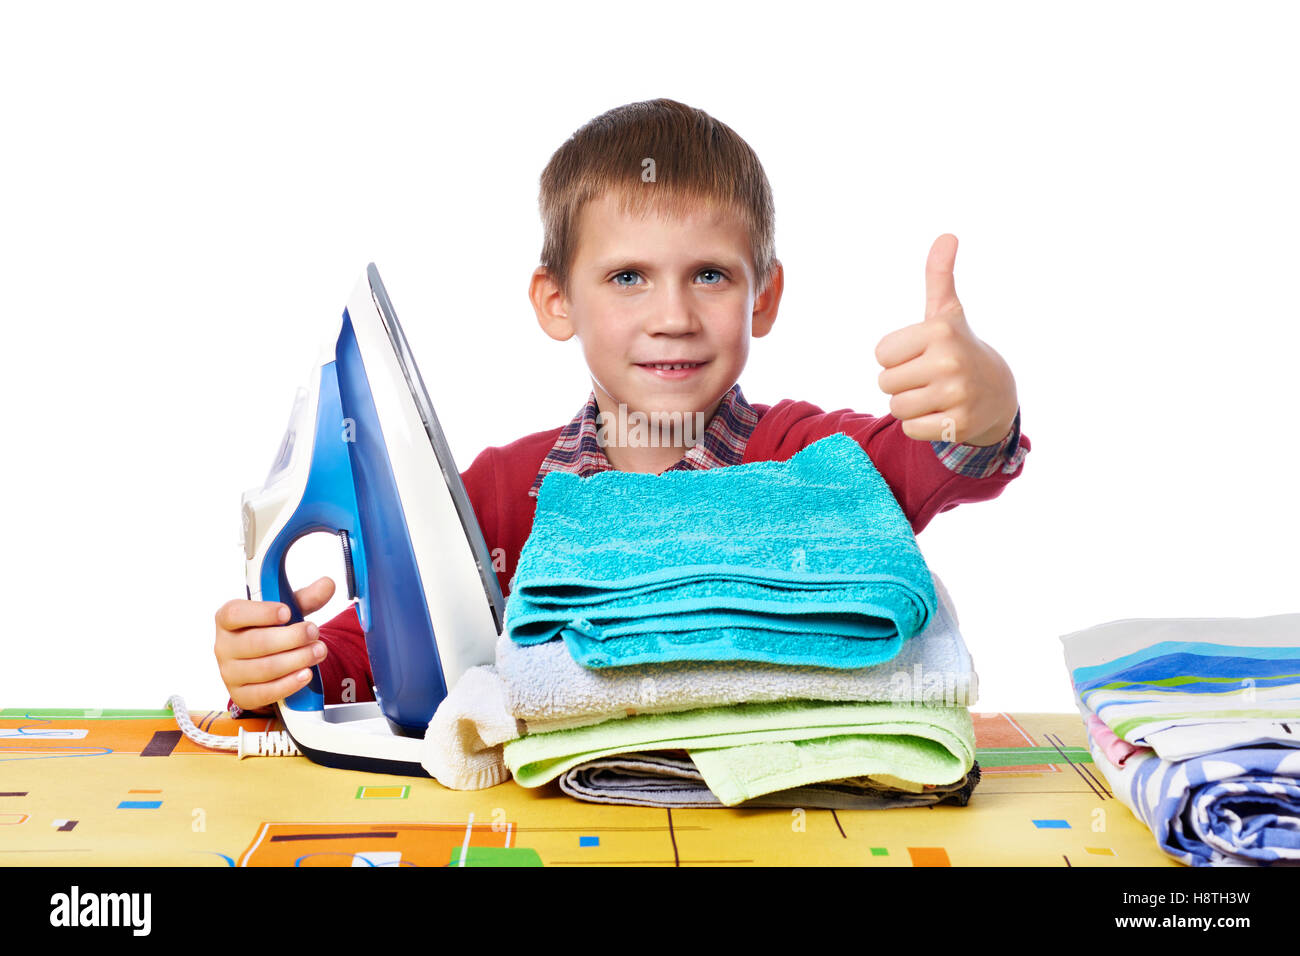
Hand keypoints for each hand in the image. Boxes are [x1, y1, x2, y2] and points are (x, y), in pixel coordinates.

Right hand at [214, 576, 334, 712]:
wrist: (263, 663)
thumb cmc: (270, 630)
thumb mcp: (286, 611)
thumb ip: (305, 598)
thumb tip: (328, 584)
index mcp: (227, 618)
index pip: (235, 614)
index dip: (261, 613)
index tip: (287, 612)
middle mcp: (224, 646)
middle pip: (256, 643)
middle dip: (291, 638)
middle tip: (315, 632)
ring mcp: (229, 673)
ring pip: (264, 669)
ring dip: (296, 660)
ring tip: (319, 651)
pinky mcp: (241, 695)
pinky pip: (264, 693)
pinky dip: (288, 684)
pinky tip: (306, 674)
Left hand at [875, 234, 1017, 445]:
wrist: (998, 393)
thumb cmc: (959, 348)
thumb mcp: (947, 313)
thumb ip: (939, 276)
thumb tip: (947, 235)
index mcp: (940, 331)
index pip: (881, 354)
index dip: (896, 357)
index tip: (922, 354)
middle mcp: (950, 361)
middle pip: (885, 382)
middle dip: (901, 383)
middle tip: (929, 377)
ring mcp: (956, 395)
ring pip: (896, 408)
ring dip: (909, 405)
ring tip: (934, 395)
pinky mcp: (957, 425)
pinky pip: (911, 429)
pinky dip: (920, 426)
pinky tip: (942, 414)